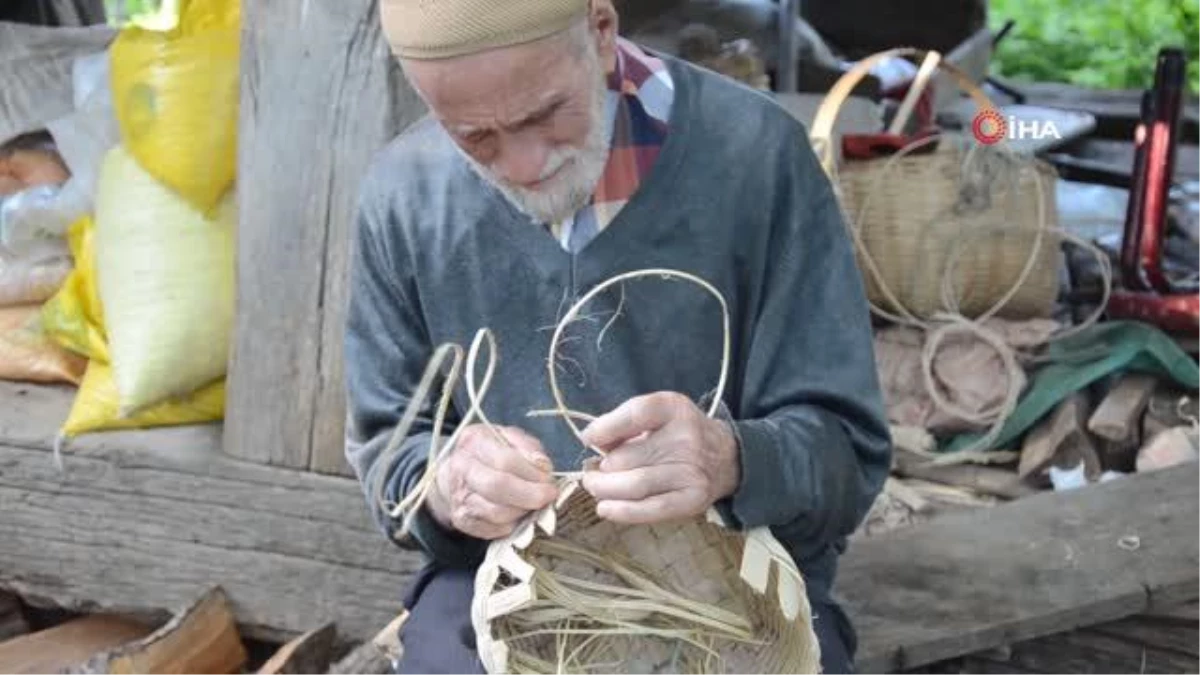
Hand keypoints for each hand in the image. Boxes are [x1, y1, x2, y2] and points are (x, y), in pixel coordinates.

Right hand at [425, 424, 557, 539]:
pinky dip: (512, 525)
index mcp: (474, 442)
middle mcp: (462, 470)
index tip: (549, 481)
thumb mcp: (509, 436)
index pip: (505, 460)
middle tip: (548, 497)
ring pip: (496, 512)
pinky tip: (518, 514)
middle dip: (530, 495)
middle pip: (497, 486)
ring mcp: (459, 497)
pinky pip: (493, 530)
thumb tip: (542, 466)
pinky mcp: (462, 520)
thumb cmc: (489, 452)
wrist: (457, 471)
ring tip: (533, 504)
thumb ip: (528, 447)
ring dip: (523, 512)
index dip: (532, 473)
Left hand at [580, 392, 739, 524]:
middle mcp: (686, 438)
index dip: (605, 428)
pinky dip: (623, 511)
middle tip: (590, 474)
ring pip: (635, 485)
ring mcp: (691, 471)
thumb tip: (591, 440)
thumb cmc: (678, 434)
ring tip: (594, 487)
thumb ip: (624, 424)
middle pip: (627, 457)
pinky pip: (652, 509)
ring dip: (605, 489)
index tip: (587, 440)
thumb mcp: (656, 415)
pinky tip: (605, 508)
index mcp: (673, 408)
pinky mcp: (692, 499)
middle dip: (600, 469)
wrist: (725, 458)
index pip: (636, 413)